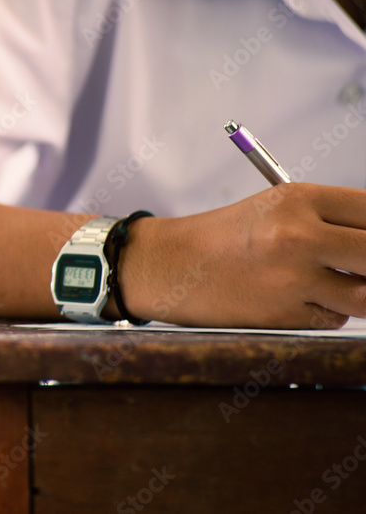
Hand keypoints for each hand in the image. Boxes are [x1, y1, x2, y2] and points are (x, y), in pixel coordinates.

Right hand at [120, 183, 365, 328]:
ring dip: (358, 292)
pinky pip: (334, 317)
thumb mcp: (275, 209)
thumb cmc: (223, 236)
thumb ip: (330, 220)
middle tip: (359, 266)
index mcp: (297, 199)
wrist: (169, 266)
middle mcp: (298, 235)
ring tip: (331, 281)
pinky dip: (325, 310)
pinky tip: (295, 297)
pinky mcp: (285, 313)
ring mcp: (293, 278)